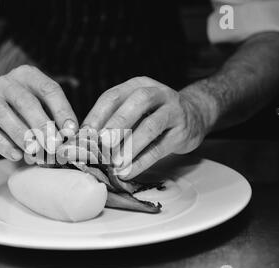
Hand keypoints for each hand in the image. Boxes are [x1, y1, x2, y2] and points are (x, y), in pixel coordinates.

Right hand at [0, 65, 77, 159]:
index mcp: (28, 75)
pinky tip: (16, 155)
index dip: (62, 111)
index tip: (71, 131)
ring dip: (22, 135)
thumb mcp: (38, 100)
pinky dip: (3, 145)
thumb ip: (54, 115)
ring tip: (36, 151)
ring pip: (4, 115)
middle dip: (42, 125)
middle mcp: (7, 83)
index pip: (49, 89)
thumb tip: (70, 137)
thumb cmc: (20, 104)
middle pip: (26, 102)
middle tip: (55, 145)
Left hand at [82, 77, 215, 178]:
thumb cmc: (153, 114)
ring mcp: (173, 110)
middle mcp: (157, 92)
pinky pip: (160, 147)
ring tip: (115, 163)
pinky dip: (142, 161)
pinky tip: (128, 171)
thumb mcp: (133, 110)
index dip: (97, 114)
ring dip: (130, 145)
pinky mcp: (183, 131)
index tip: (84, 134)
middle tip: (101, 143)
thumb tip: (84, 142)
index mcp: (137, 85)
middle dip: (117, 123)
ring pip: (151, 126)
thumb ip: (112, 122)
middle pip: (136, 103)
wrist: (194, 115)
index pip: (113, 96)